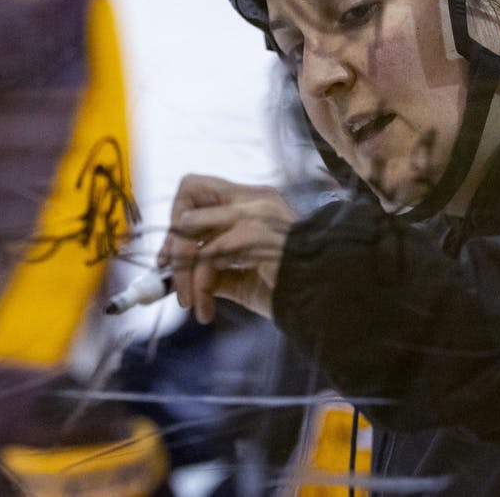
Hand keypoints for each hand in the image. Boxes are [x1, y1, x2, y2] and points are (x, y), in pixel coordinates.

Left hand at [157, 174, 296, 323]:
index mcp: (255, 200)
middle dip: (172, 240)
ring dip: (182, 271)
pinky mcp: (253, 234)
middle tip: (170, 277)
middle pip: (188, 194)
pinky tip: (206, 310)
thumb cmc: (294, 286)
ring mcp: (254, 213)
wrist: (330, 298)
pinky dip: (199, 286)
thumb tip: (182, 275)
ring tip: (191, 303)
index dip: (177, 219)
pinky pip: (206, 257)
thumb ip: (217, 268)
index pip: (199, 189)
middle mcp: (254, 198)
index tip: (168, 256)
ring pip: (190, 228)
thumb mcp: (246, 275)